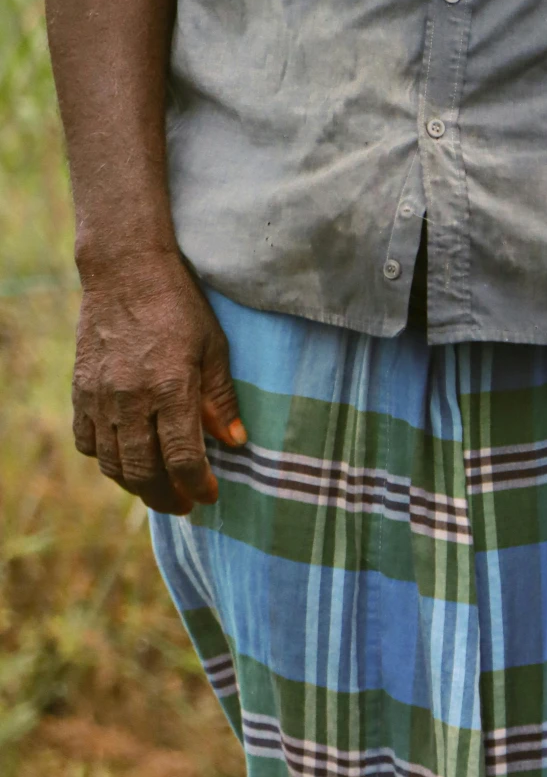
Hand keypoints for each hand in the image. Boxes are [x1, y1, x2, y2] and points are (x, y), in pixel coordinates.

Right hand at [72, 252, 246, 514]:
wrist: (126, 271)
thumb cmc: (179, 305)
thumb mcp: (213, 346)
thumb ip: (221, 398)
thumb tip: (235, 442)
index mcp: (170, 388)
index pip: (182, 458)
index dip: (197, 485)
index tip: (210, 496)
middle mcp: (131, 399)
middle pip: (144, 472)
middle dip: (167, 498)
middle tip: (185, 505)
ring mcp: (100, 397)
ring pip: (113, 464)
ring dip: (137, 485)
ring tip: (159, 490)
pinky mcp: (81, 391)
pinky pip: (87, 442)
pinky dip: (105, 460)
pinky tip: (125, 459)